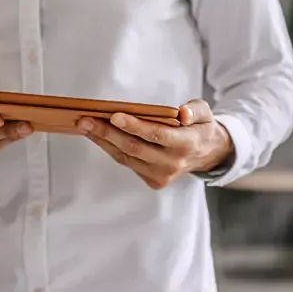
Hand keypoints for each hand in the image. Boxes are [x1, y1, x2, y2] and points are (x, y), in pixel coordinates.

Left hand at [78, 100, 231, 188]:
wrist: (207, 154)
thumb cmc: (200, 127)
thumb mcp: (206, 113)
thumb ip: (195, 111)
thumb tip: (182, 114)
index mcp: (187, 144)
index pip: (157, 135)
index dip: (135, 126)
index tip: (114, 116)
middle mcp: (173, 163)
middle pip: (134, 148)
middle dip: (107, 133)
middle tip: (86, 120)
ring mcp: (162, 175)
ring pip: (126, 157)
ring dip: (103, 141)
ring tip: (85, 126)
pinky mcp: (153, 181)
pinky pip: (127, 162)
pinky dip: (111, 149)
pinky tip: (98, 136)